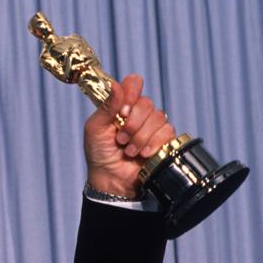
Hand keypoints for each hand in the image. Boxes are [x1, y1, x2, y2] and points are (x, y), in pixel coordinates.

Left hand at [83, 74, 175, 196]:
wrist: (111, 178)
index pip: (134, 83)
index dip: (131, 93)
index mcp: (121, 105)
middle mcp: (138, 113)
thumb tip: (116, 85)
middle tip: (120, 139)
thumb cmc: (99, 153)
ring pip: (158, 117)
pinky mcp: (163, 139)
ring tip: (128, 150)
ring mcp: (152, 125)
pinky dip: (152, 143)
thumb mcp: (95, 129)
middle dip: (132, 124)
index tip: (122, 110)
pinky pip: (167, 131)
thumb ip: (107, 107)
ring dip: (140, 137)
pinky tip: (142, 154)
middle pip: (146, 103)